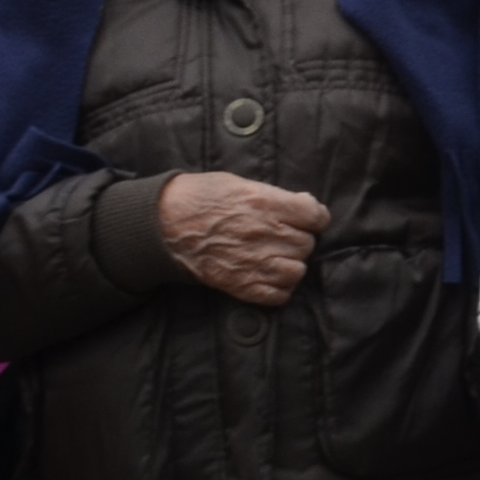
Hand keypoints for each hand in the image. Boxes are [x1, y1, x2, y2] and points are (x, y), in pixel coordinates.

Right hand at [159, 171, 327, 305]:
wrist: (163, 224)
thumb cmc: (200, 197)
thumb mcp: (240, 183)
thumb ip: (276, 195)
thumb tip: (305, 203)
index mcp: (266, 204)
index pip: (316, 216)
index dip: (315, 217)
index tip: (308, 218)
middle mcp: (265, 234)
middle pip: (307, 244)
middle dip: (298, 239)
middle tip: (281, 235)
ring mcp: (255, 262)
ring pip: (297, 270)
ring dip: (291, 264)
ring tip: (275, 256)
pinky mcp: (242, 285)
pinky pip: (279, 295)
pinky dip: (278, 288)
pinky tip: (268, 276)